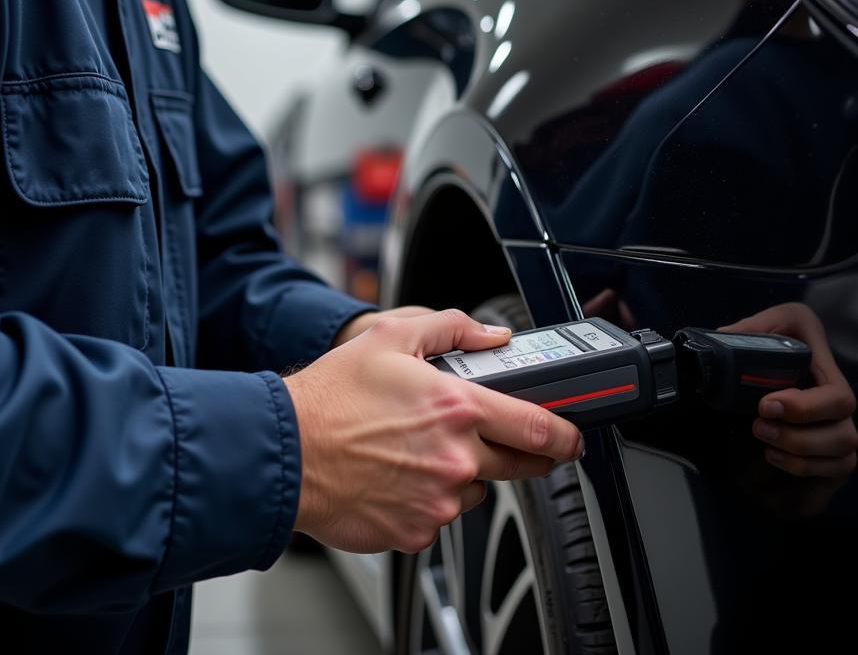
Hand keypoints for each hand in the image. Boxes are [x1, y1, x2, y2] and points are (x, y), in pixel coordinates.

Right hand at [284, 308, 584, 553]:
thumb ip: (452, 327)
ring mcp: (438, 500)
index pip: (537, 427)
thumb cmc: (333, 396)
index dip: (564, 434)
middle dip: (522, 455)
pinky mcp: (415, 531)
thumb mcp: (392, 336)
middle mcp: (456, 459)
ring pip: (476, 490)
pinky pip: (440, 515)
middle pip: (520, 467)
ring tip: (420, 450)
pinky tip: (398, 474)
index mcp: (457, 408)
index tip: (570, 436)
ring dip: (465, 473)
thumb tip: (491, 335)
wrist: (287, 453)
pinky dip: (429, 497)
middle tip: (502, 441)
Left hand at [719, 302, 857, 478]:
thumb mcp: (772, 321)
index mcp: (828, 372)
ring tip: (766, 447)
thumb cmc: (780, 338)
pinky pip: (835, 475)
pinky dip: (808, 475)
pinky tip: (776, 461)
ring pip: (842, 459)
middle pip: (844, 435)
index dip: (806, 409)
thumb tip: (723, 341)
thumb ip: (753, 328)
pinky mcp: (832, 455)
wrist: (778, 359)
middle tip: (758, 427)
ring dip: (801, 460)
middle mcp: (840, 407)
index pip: (837, 398)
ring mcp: (839, 432)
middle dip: (798, 438)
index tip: (765, 405)